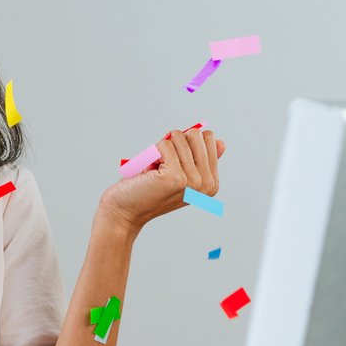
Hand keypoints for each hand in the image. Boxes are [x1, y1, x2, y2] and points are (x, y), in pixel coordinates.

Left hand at [98, 125, 225, 236]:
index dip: (184, 144)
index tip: (173, 164)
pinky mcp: (175, 177)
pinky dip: (152, 154)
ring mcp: (193, 181)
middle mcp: (207, 184)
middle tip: (162, 166)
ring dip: (160, 150)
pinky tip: (148, 173)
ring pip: (178, 137)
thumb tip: (220, 142)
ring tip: (154, 171)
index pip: (208, 138)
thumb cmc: (147, 188)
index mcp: (211, 182)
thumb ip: (197, 158)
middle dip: (173, 143)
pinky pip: (165, 144)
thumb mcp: (178, 171)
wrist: (124, 211)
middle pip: (195, 134)